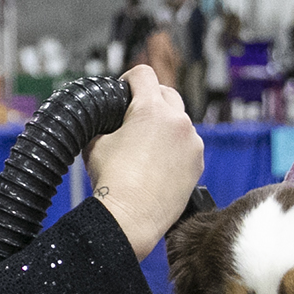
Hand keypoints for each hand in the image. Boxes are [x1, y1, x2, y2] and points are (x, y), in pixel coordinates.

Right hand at [85, 65, 202, 259]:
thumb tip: (103, 119)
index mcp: (152, 110)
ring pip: (179, 121)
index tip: (123, 90)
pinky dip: (174, 147)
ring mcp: (192, 143)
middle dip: (150, 99)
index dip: (128, 79)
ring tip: (145, 145)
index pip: (143, 75)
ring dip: (164, 125)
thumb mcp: (95, 143)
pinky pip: (187, 144)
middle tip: (133, 115)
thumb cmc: (113, 182)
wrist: (132, 218)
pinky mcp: (198, 163)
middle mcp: (178, 122)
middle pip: (167, 93)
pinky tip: (157, 163)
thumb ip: (103, 122)